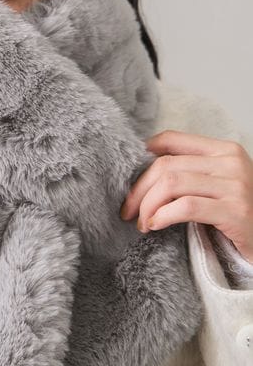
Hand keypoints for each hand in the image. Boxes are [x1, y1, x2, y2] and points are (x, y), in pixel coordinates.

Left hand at [120, 130, 252, 262]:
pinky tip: (156, 225)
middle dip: (139, 190)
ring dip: (148, 206)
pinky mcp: (235, 211)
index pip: (172, 139)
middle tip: (129, 211)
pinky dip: (163, 216)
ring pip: (172, 184)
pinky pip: (186, 207)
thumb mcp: (214, 186)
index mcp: (223, 150)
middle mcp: (230, 163)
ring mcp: (235, 186)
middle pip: (166, 165)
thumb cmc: (237, 215)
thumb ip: (188, 173)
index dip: (142, 158)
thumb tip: (143, 170)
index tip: (128, 180)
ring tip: (143, 223)